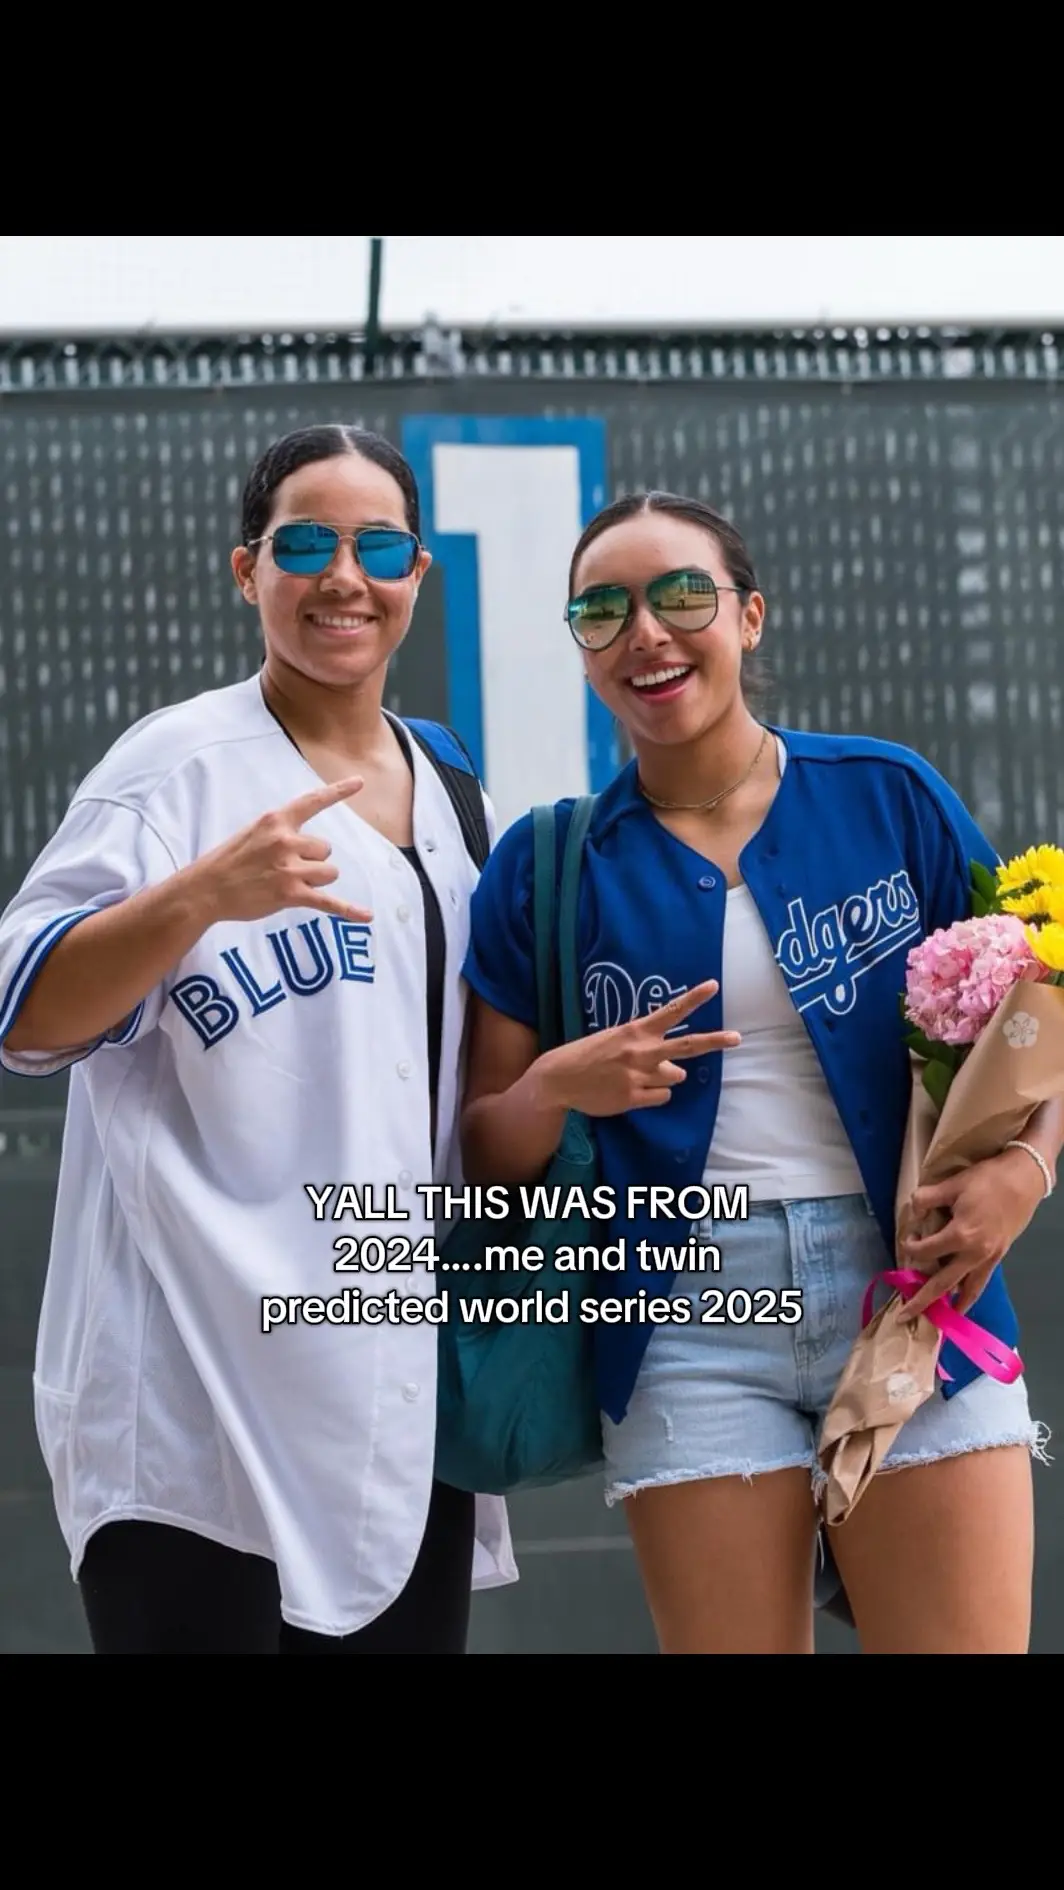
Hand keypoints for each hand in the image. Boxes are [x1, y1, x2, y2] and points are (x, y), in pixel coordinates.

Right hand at [188, 777, 373, 924]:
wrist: (206, 889)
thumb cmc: (227, 862)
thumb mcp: (251, 833)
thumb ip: (279, 832)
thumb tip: (306, 844)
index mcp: (276, 821)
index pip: (313, 801)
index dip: (339, 792)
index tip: (360, 782)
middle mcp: (286, 841)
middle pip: (325, 850)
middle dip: (312, 861)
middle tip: (284, 870)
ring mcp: (289, 868)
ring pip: (329, 873)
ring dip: (316, 880)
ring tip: (290, 884)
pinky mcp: (291, 894)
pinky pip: (329, 902)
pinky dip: (349, 910)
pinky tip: (367, 917)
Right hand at [536, 979, 739, 1117]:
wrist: (560, 1078)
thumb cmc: (590, 1054)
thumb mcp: (616, 1039)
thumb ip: (647, 1048)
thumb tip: (678, 1069)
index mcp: (636, 1032)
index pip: (670, 1012)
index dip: (693, 999)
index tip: (713, 986)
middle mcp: (641, 1052)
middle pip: (687, 1046)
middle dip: (715, 1041)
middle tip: (737, 1038)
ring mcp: (638, 1076)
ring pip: (675, 1077)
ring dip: (665, 1077)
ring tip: (638, 1075)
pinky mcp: (633, 1098)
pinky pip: (662, 1097)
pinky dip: (653, 1095)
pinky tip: (632, 1090)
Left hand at [898, 1145, 1047, 1319]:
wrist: (1024, 1180)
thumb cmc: (988, 1180)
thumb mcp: (952, 1184)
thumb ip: (927, 1198)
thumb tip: (913, 1210)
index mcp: (961, 1235)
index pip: (925, 1251)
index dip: (911, 1247)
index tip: (907, 1238)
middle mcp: (974, 1254)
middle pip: (942, 1283)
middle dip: (921, 1300)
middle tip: (904, 1316)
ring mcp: (988, 1258)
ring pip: (966, 1290)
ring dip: (949, 1305)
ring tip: (937, 1321)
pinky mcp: (998, 1257)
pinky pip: (981, 1282)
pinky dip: (970, 1295)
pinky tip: (962, 1302)